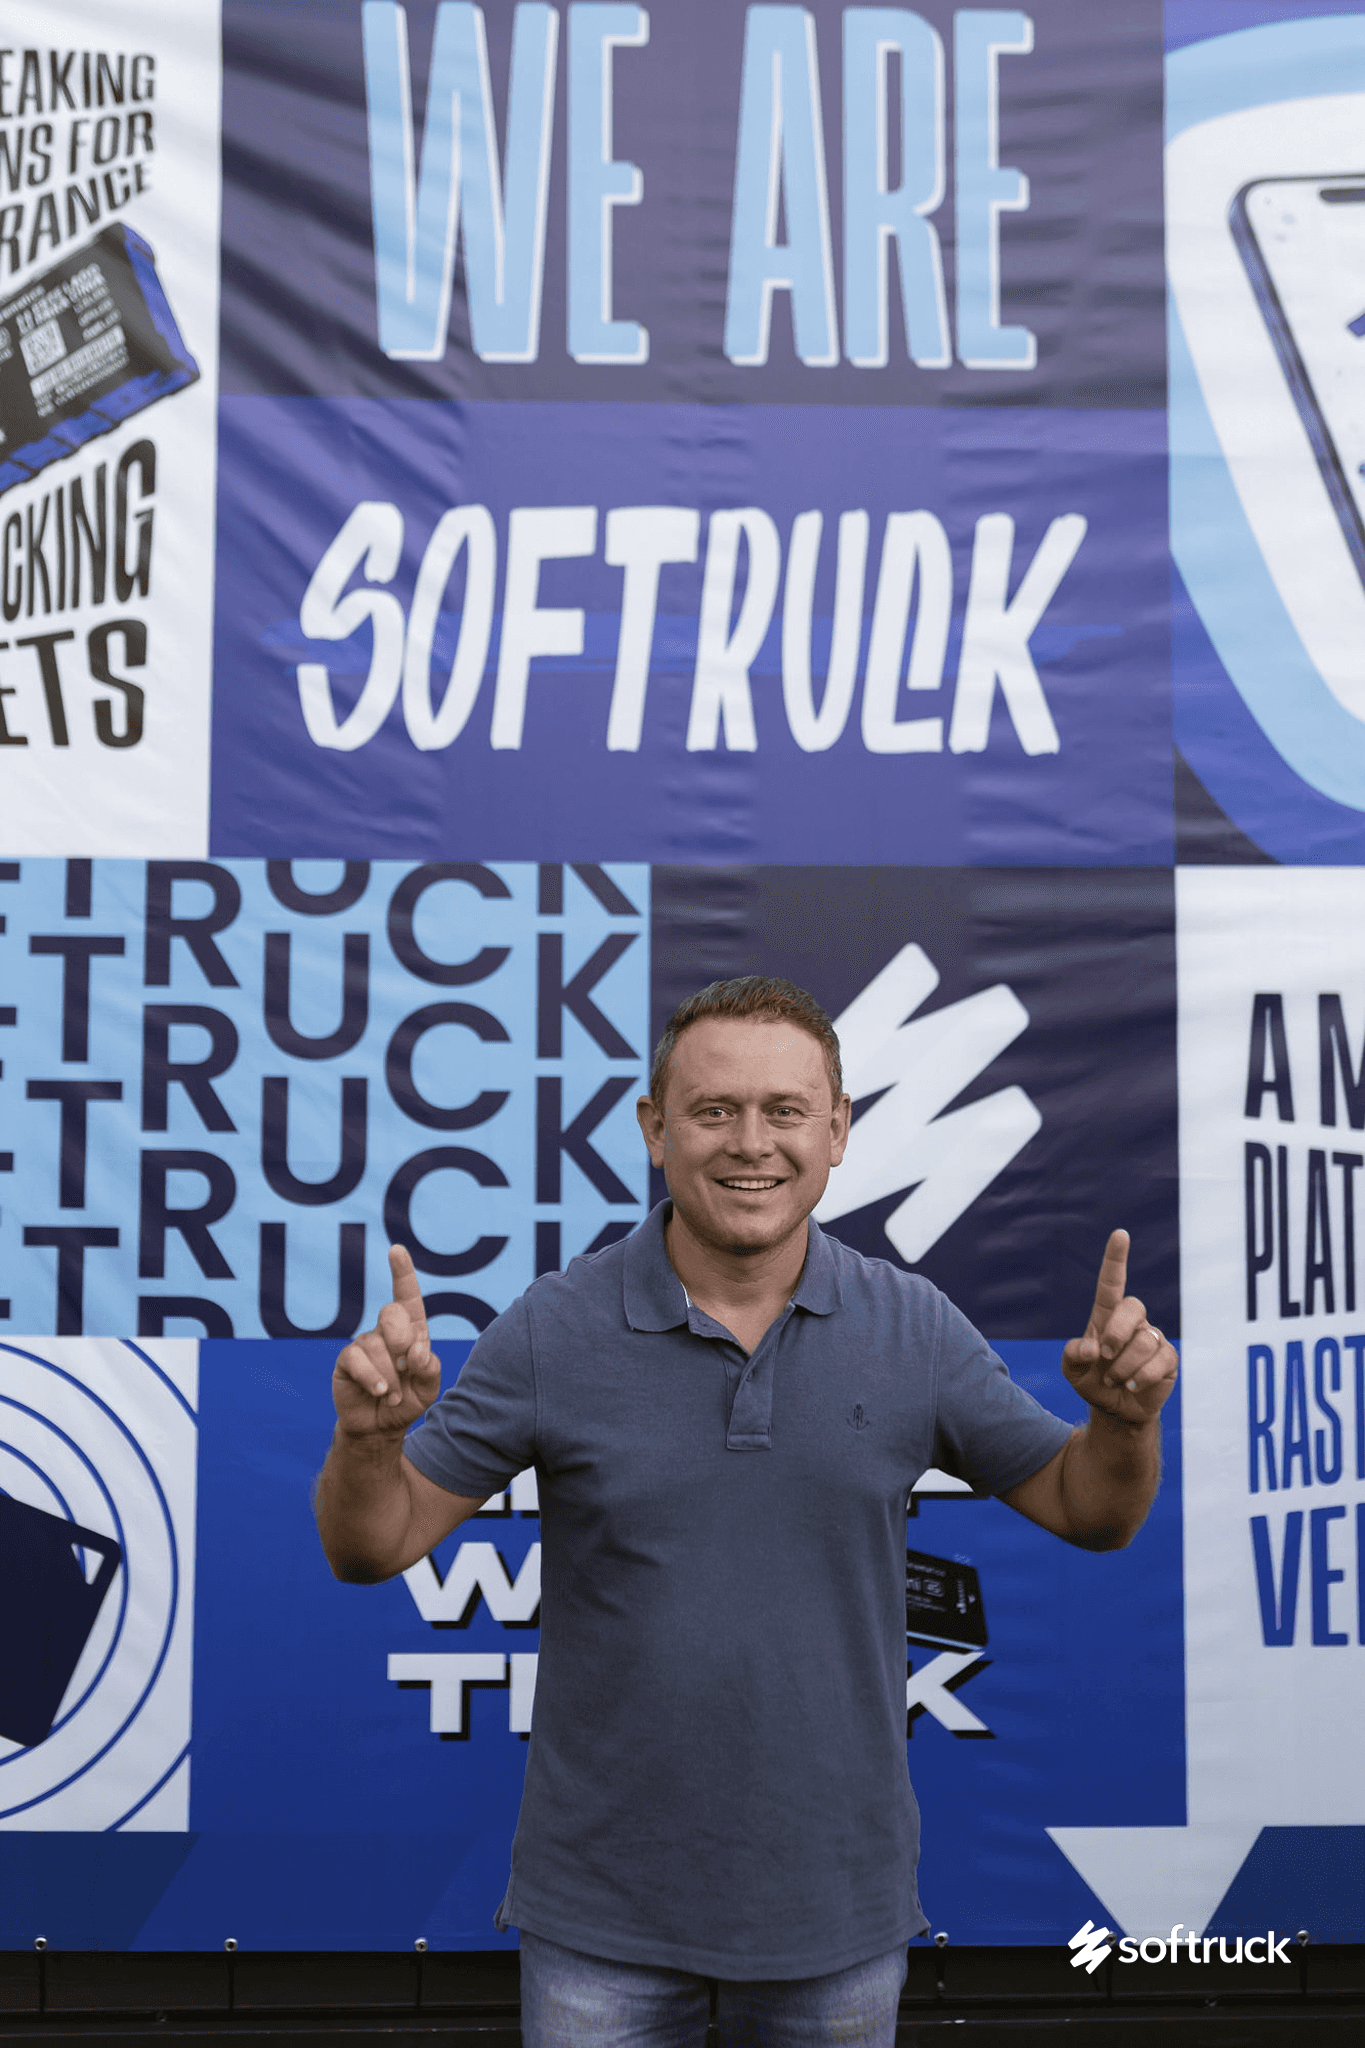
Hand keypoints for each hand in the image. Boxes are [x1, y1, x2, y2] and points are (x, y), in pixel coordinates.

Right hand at [332, 1246, 439, 1437]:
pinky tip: (379, 1392)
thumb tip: (417, 1349)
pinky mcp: (347, 1361)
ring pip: (377, 1345)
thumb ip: (430, 1368)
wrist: (380, 1427)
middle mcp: (386, 1332)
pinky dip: (373, 1378)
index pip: (407, 1296)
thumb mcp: (429, 1389)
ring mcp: (364, 1344)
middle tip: (405, 1368)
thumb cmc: (407, 1402)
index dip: (402, 1273)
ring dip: (391, 1376)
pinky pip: (357, 1359)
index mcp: (411, 1331)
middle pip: (392, 1314)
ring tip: (393, 1395)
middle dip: (403, 1342)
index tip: (396, 1250)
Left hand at [1061, 1229, 1177, 1425]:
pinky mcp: (1168, 1359)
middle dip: (1117, 1333)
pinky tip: (1132, 1386)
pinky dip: (1140, 1378)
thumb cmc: (1092, 1381)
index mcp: (1106, 1317)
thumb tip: (1092, 1348)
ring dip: (1123, 1367)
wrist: (1115, 1410)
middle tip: (1105, 1357)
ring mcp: (1152, 1339)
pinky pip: (1159, 1361)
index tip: (1120, 1234)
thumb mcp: (1072, 1370)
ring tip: (1115, 1380)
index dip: (1116, 1259)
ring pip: (1144, 1340)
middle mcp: (1132, 1322)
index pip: (1112, 1282)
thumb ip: (1072, 1355)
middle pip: (1132, 1307)